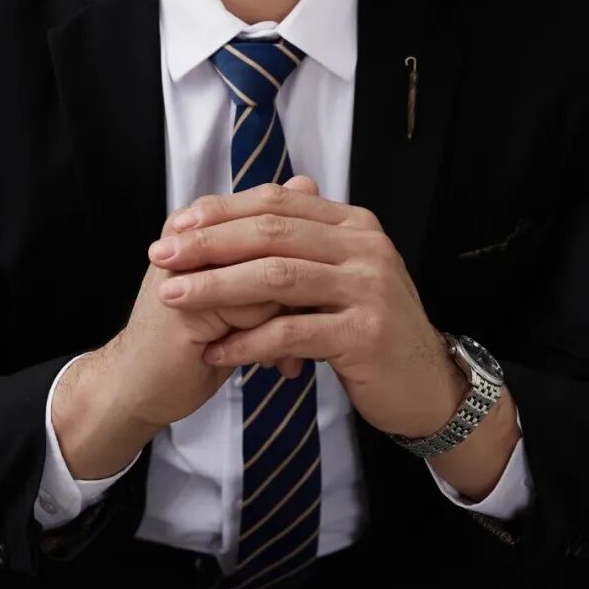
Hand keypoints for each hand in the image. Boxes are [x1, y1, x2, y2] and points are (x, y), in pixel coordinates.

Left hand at [148, 180, 464, 436]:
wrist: (427, 386)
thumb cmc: (370, 330)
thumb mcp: (340, 276)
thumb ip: (300, 244)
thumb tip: (241, 210)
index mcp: (355, 225)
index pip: (279, 202)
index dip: (224, 210)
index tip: (176, 225)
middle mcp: (366, 247)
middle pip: (272, 234)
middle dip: (209, 244)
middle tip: (162, 256)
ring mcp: (369, 289)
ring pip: (276, 278)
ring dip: (217, 287)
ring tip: (173, 297)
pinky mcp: (364, 334)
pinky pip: (291, 332)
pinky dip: (247, 343)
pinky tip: (215, 353)